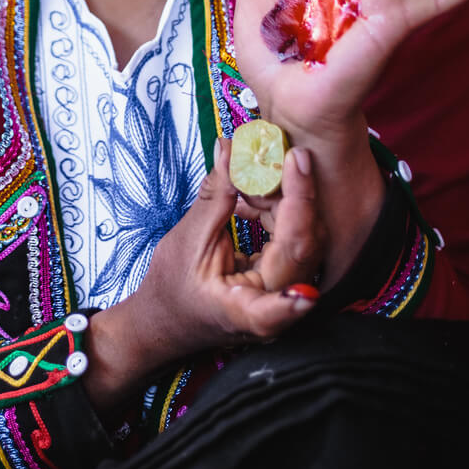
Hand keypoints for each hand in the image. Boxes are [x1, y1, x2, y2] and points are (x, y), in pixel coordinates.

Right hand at [84, 140, 324, 409]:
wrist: (163, 322)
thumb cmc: (171, 289)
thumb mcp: (188, 240)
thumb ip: (217, 196)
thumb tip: (230, 147)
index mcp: (252, 306)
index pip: (292, 252)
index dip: (302, 208)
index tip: (299, 163)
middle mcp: (278, 305)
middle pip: (304, 238)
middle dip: (290, 188)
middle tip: (274, 149)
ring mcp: (284, 294)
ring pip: (303, 235)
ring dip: (281, 197)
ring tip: (253, 171)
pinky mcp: (282, 280)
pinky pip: (292, 238)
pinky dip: (275, 210)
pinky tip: (252, 192)